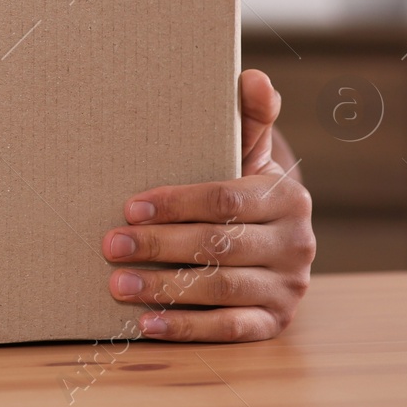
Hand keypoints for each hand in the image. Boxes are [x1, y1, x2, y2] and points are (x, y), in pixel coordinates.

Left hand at [100, 68, 313, 341]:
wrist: (270, 237)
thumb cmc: (240, 188)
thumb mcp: (246, 151)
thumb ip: (248, 116)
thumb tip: (253, 77)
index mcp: (286, 197)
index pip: (225, 200)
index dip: (176, 203)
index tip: (129, 207)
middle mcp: (297, 244)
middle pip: (219, 245)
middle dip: (159, 245)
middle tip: (109, 244)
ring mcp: (289, 286)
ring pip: (222, 289)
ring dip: (165, 288)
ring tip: (117, 284)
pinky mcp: (276, 322)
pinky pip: (231, 329)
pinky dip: (187, 328)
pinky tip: (146, 323)